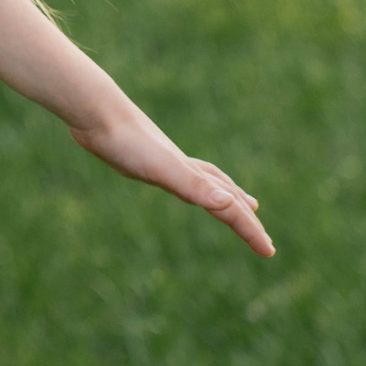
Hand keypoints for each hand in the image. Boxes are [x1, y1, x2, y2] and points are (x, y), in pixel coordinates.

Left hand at [68, 107, 273, 256]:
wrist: (95, 112)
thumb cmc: (127, 142)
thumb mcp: (163, 169)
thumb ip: (196, 186)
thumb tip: (232, 204)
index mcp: (193, 176)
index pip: (230, 209)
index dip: (250, 231)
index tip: (269, 253)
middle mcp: (185, 168)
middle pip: (226, 194)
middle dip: (246, 216)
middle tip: (262, 235)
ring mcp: (166, 163)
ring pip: (207, 183)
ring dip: (226, 196)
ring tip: (238, 204)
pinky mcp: (145, 160)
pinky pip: (180, 178)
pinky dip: (192, 185)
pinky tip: (183, 184)